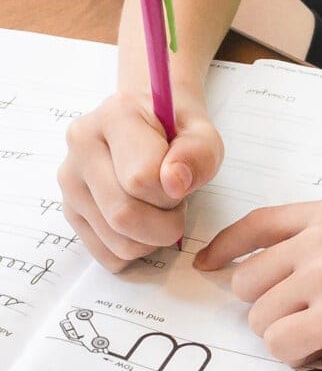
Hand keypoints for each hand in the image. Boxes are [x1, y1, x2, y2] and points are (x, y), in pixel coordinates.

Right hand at [58, 93, 223, 271]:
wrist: (149, 119)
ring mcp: (71, 180)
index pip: (141, 178)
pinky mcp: (70, 209)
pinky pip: (107, 254)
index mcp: (114, 116)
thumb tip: (174, 184)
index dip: (173, 191)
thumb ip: (198, 153)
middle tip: (177, 202)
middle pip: (123, 215)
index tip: (182, 179)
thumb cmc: (176, 127)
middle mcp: (82, 146)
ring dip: (153, 238)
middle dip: (166, 222)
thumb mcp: (202, 131)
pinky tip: (143, 220)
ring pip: (117, 242)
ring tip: (160, 207)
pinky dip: (135, 248)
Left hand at [194, 199, 321, 365]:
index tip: (207, 266)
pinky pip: (283, 345)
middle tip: (307, 322)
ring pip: (261, 317)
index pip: (255, 225)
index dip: (223, 250)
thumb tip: (289, 280)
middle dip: (267, 307)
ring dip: (286, 334)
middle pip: (247, 281)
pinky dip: (299, 356)